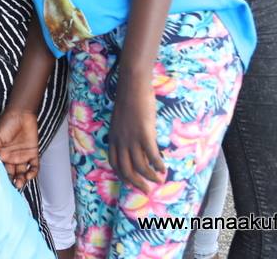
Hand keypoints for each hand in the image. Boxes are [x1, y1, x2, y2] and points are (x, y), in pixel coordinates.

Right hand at [0, 109, 39, 188]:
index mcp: (1, 155)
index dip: (1, 178)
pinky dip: (33, 172)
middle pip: (12, 174)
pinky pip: (34, 166)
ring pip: (22, 173)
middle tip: (13, 185)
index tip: (1, 184)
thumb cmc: (5, 124)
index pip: (1, 170)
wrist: (20, 113)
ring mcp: (22, 156)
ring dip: (22, 179)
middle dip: (12, 182)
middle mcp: (11, 158)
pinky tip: (29, 175)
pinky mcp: (33, 153)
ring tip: (20, 182)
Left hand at [109, 78, 165, 192]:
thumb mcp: (120, 120)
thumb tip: (133, 144)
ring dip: (150, 177)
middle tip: (146, 190)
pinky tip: (163, 169)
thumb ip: (124, 133)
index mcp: (113, 137)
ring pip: (139, 166)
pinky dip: (158, 165)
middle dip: (136, 183)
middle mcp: (120, 141)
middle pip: (126, 169)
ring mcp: (131, 138)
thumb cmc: (128, 100)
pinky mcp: (144, 134)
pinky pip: (151, 156)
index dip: (122, 175)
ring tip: (159, 180)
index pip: (114, 163)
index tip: (130, 182)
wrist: (132, 86)